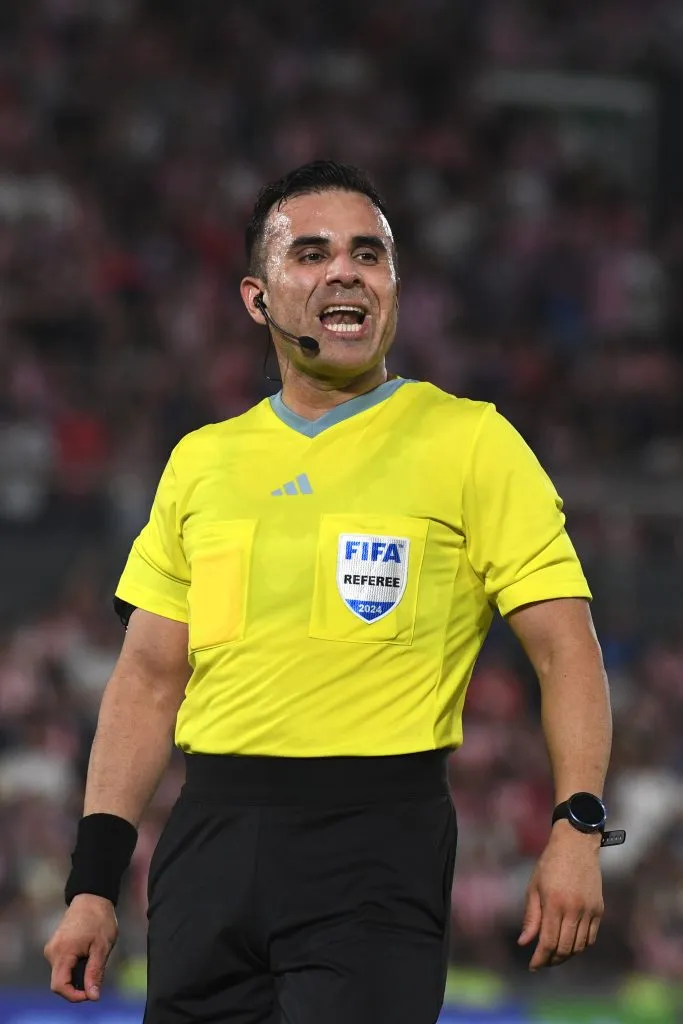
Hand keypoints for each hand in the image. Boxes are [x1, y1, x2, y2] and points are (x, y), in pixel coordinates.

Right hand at [44, 894, 117, 1001]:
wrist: (92, 897)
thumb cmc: (99, 918)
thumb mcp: (102, 946)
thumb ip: (95, 972)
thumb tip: (93, 996)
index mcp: (62, 952)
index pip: (59, 986)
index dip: (74, 995)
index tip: (90, 993)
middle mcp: (52, 951)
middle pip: (60, 981)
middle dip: (78, 983)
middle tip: (96, 971)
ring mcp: (51, 948)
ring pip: (62, 973)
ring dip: (77, 973)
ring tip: (92, 957)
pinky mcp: (54, 946)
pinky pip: (62, 964)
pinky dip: (74, 965)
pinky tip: (86, 953)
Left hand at [517, 820, 603, 970]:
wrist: (576, 844)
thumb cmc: (550, 864)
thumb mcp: (534, 887)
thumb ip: (531, 917)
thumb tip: (524, 943)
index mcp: (554, 903)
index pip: (548, 942)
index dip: (540, 958)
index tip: (532, 966)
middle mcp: (574, 909)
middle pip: (565, 948)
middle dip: (552, 960)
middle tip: (542, 962)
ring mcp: (589, 910)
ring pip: (579, 946)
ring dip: (566, 955)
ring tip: (555, 955)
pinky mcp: (599, 909)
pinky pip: (591, 937)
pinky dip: (580, 946)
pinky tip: (570, 944)